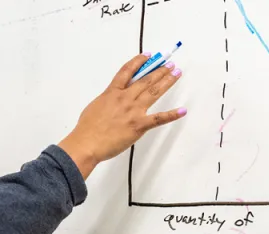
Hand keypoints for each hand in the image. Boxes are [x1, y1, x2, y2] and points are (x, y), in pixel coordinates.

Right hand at [59, 53, 185, 178]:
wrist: (87, 143)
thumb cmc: (86, 129)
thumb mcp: (94, 107)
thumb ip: (107, 100)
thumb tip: (114, 98)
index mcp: (112, 93)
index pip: (127, 72)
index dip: (139, 61)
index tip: (148, 56)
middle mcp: (125, 98)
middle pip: (145, 79)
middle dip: (159, 70)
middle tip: (169, 64)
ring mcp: (133, 111)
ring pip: (154, 92)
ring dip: (167, 81)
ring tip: (176, 73)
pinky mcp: (139, 125)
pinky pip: (159, 118)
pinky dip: (172, 115)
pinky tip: (182, 110)